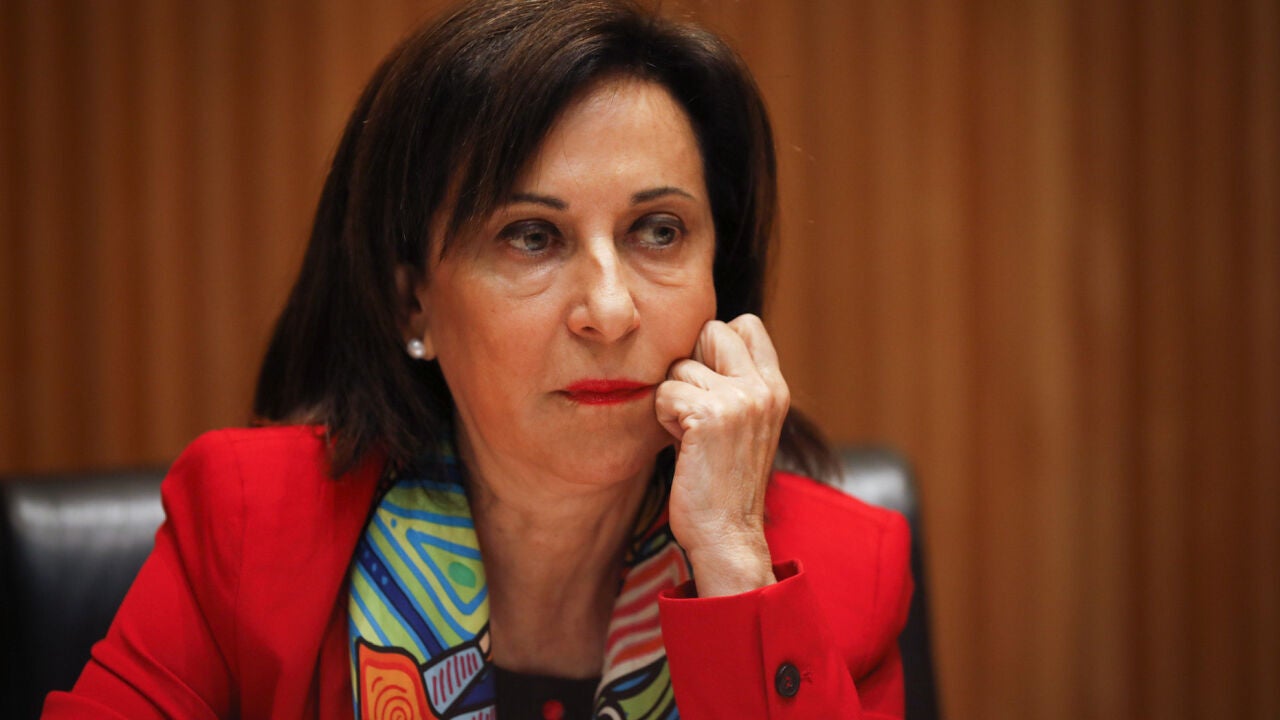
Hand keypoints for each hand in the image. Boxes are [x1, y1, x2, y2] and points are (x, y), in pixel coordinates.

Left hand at [655, 314, 789, 596]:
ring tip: (690, 437)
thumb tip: (698, 342)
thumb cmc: (723, 481)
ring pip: (679, 365)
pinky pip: (665, 392)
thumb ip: (734, 383)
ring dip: (673, 400)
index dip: (715, 346)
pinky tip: (682, 447)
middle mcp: (764, 388)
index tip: (709, 385)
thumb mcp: (743, 424)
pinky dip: (663, 420)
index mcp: (775, 388)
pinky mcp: (711, 414)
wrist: (727, 535)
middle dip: (690, 365)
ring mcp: (741, 399)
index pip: (745, 324)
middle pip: (711, 330)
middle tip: (694, 411)